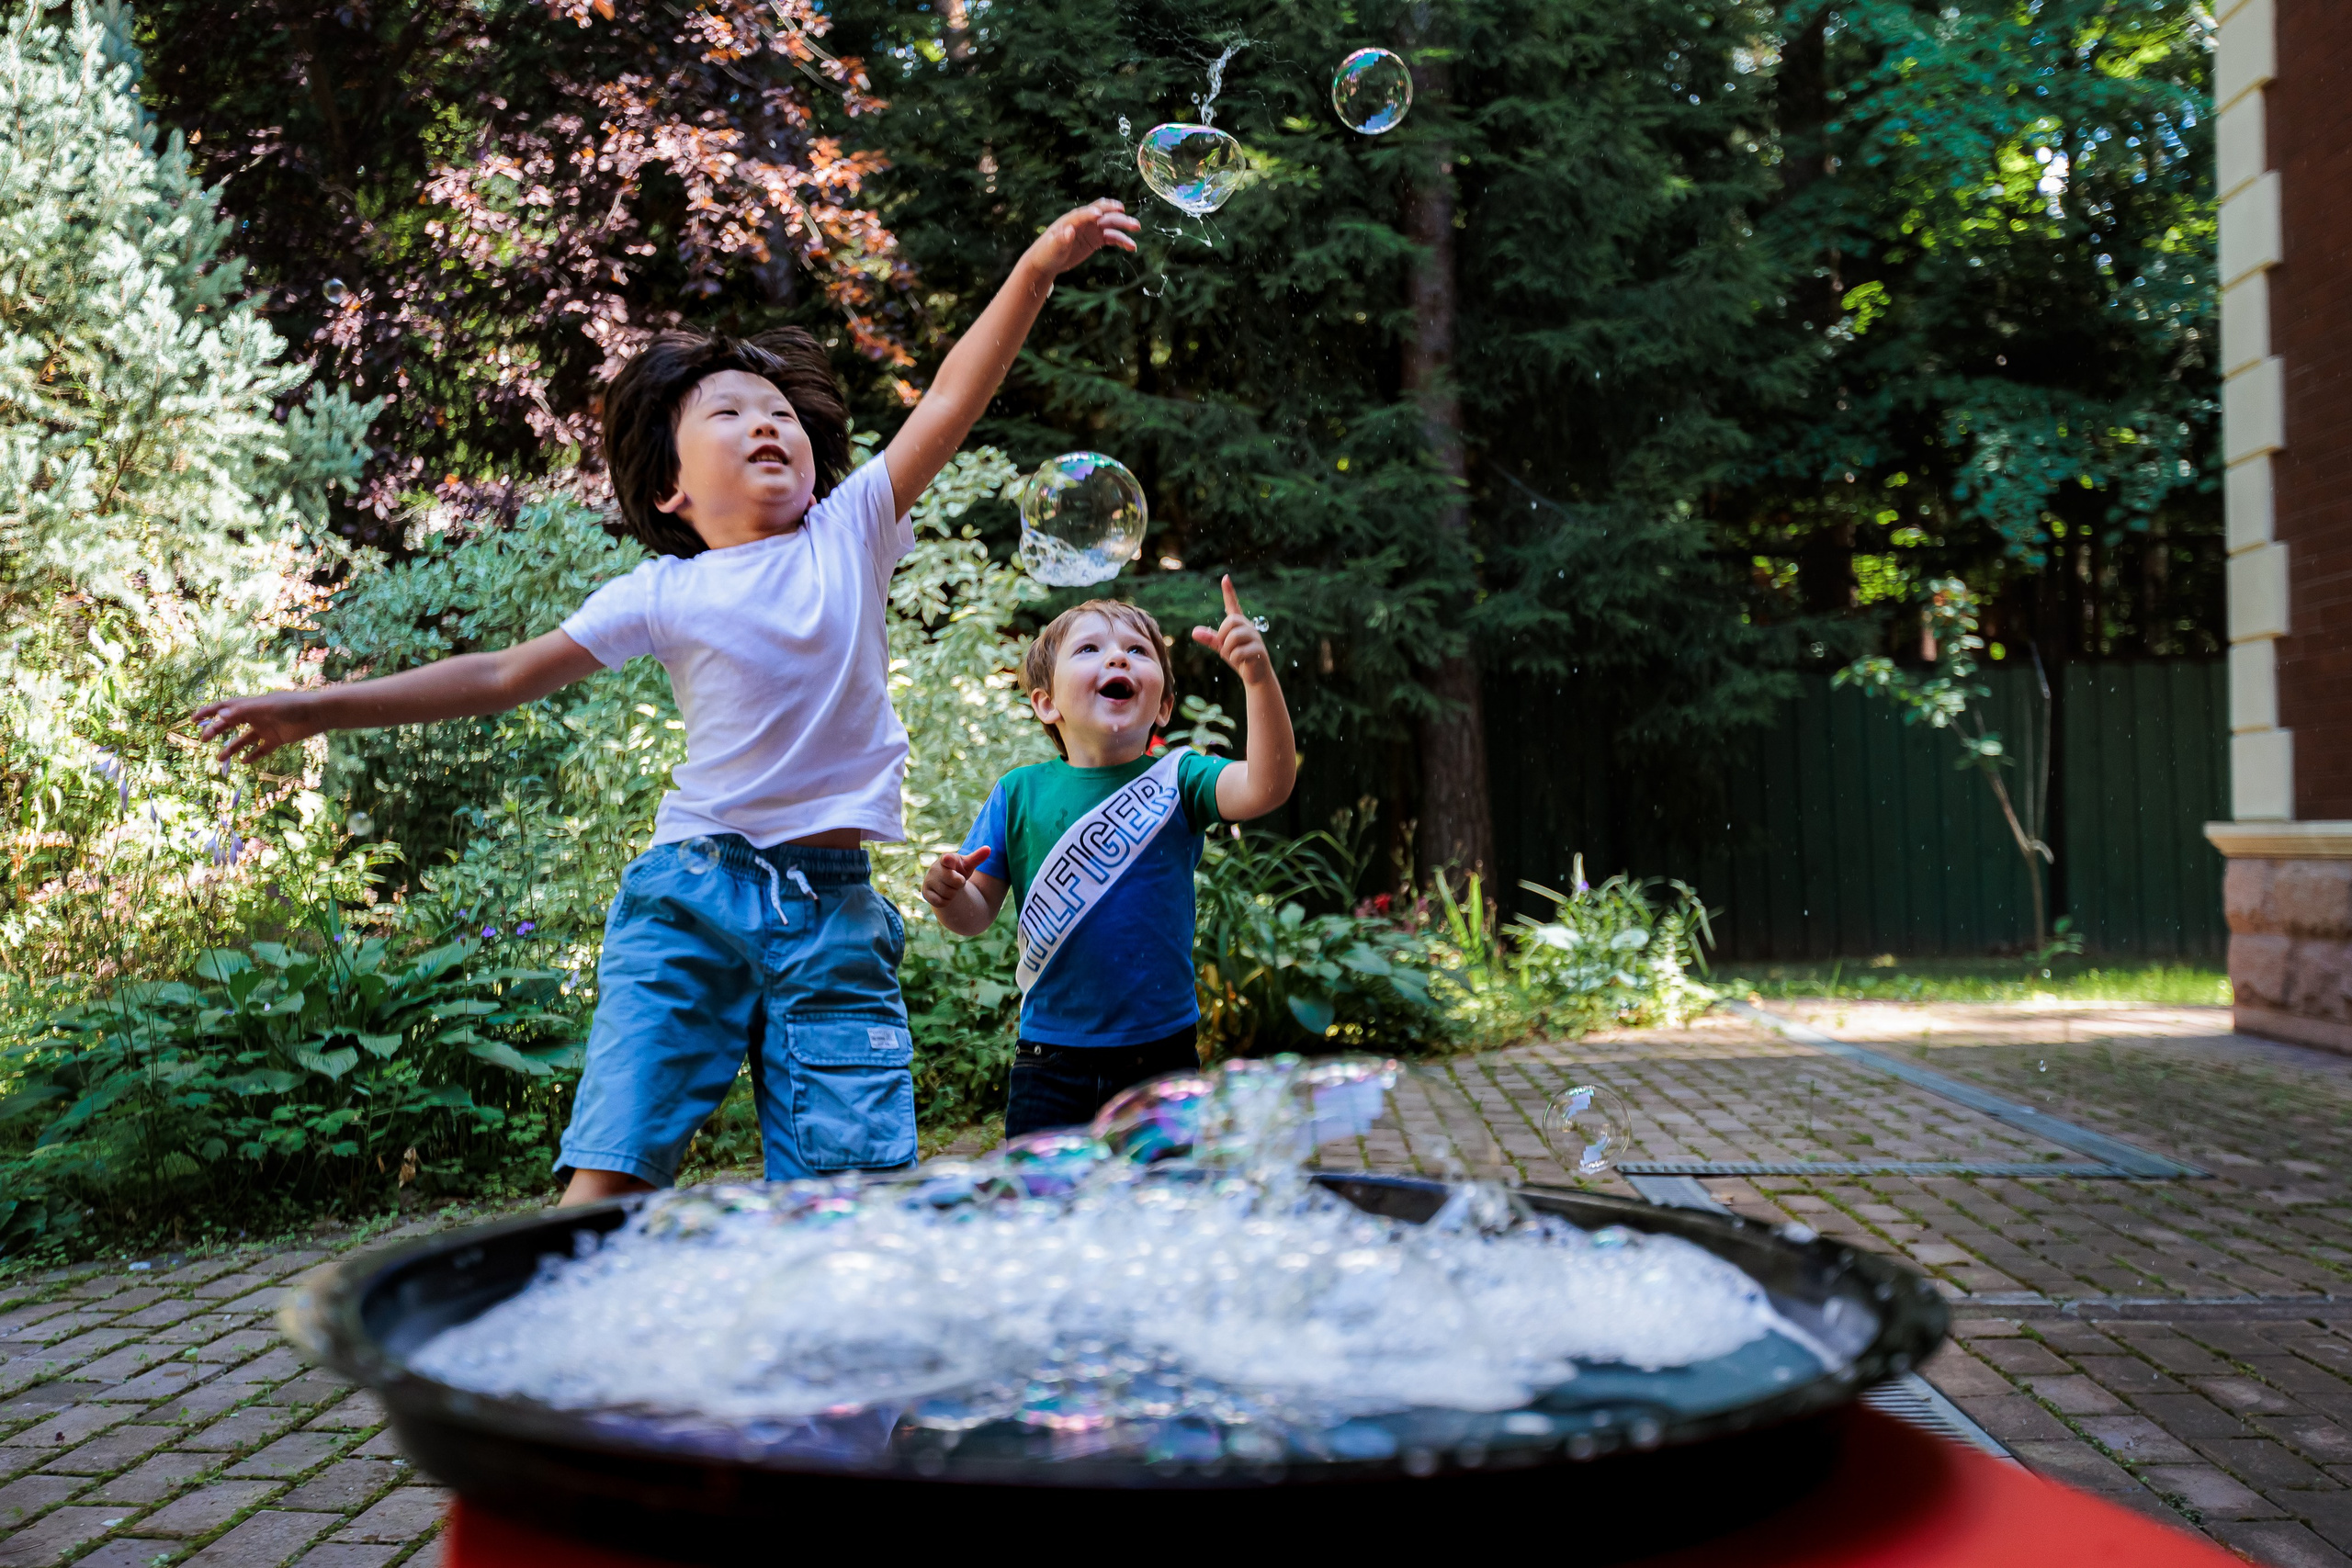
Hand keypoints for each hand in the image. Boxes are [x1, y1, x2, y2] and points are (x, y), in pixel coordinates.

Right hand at [193, 690, 321, 765]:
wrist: (318, 713)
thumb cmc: (292, 706)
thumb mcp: (266, 707)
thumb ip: (243, 711)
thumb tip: (219, 716)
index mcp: (251, 705)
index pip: (224, 707)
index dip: (208, 712)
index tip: (193, 719)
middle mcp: (256, 716)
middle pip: (231, 724)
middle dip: (215, 731)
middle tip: (202, 740)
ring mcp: (266, 728)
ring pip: (244, 739)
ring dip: (231, 748)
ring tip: (219, 758)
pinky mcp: (277, 739)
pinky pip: (262, 749)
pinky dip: (253, 755)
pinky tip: (243, 762)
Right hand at [920, 845, 992, 909]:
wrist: (945, 883)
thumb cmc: (958, 871)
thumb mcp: (968, 865)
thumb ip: (977, 857)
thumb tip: (988, 849)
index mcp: (947, 859)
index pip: (947, 859)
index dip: (948, 860)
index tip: (948, 859)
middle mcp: (935, 868)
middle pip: (956, 882)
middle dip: (960, 884)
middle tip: (957, 880)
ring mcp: (929, 880)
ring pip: (949, 894)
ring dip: (953, 893)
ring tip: (950, 887)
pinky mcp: (925, 892)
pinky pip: (940, 902)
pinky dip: (946, 901)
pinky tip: (944, 895)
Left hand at [1021, 199, 1140, 277]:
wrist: (1047, 262)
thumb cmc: (1046, 253)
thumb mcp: (1052, 247)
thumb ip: (1061, 238)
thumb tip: (1069, 230)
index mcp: (1072, 219)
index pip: (1085, 213)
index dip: (1092, 213)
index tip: (1101, 215)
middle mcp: (1084, 221)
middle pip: (1104, 215)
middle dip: (1117, 217)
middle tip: (1132, 222)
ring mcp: (1091, 230)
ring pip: (1111, 225)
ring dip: (1124, 227)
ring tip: (1136, 230)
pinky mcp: (1095, 240)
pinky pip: (1111, 238)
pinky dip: (1122, 241)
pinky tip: (1131, 246)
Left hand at [1190, 576, 1270, 685]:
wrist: (1256, 676)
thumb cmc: (1240, 659)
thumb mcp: (1223, 648)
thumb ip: (1211, 639)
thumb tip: (1194, 632)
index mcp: (1240, 625)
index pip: (1233, 605)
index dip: (1229, 592)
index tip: (1225, 578)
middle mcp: (1249, 627)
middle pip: (1230, 622)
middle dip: (1222, 636)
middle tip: (1225, 648)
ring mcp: (1256, 638)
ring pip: (1233, 637)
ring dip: (1228, 650)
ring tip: (1234, 656)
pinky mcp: (1259, 650)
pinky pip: (1238, 652)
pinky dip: (1234, 659)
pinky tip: (1242, 662)